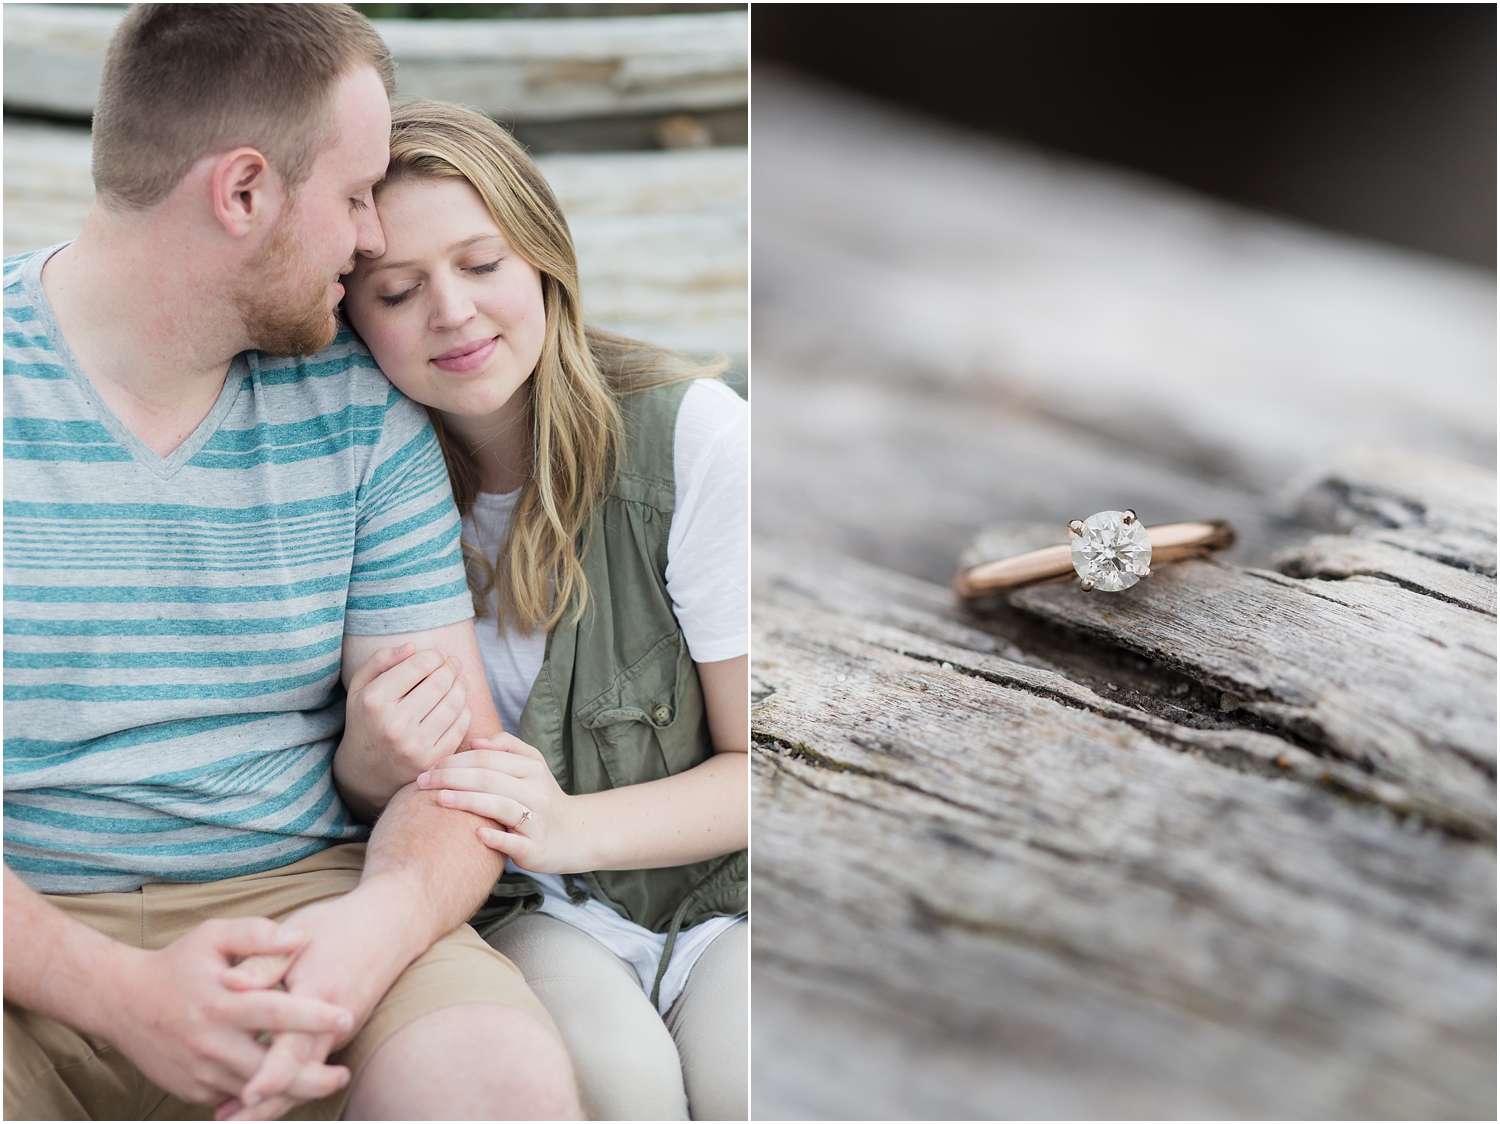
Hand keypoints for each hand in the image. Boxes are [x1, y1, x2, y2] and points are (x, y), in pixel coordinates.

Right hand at [94, 918, 353, 1108]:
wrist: (121, 1001)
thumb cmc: (178, 963)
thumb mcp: (214, 936)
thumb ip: (258, 934)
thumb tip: (300, 938)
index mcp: (221, 1003)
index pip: (276, 1012)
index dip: (312, 1017)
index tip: (346, 1017)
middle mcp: (210, 1043)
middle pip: (269, 1069)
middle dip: (310, 1076)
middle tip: (343, 1074)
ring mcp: (200, 1071)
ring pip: (254, 1092)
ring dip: (290, 1091)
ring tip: (325, 1080)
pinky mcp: (192, 1089)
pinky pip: (234, 1097)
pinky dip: (260, 1095)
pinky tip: (287, 1086)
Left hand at [215, 881, 428, 1119]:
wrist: (392, 924)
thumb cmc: (338, 925)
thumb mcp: (299, 934)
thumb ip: (263, 961)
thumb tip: (228, 983)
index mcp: (320, 995)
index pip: (295, 1046)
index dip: (271, 1075)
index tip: (245, 1096)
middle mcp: (335, 1023)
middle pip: (301, 1077)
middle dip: (266, 1105)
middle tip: (225, 1121)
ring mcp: (341, 1030)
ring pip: (307, 1074)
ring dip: (274, 1097)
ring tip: (231, 1115)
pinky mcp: (341, 1031)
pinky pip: (313, 1063)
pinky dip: (288, 1081)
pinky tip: (260, 1089)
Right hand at [334, 643, 471, 816]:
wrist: (364, 774)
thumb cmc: (366, 722)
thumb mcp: (360, 688)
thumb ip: (380, 661)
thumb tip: (412, 646)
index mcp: (375, 701)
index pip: (419, 665)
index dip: (434, 655)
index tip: (438, 655)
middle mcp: (394, 724)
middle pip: (440, 682)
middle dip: (451, 668)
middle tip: (453, 664)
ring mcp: (415, 745)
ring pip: (454, 703)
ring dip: (461, 686)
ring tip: (458, 680)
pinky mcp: (432, 760)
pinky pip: (460, 726)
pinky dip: (464, 710)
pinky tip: (458, 703)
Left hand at [418, 734, 590, 873]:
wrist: (575, 834)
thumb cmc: (541, 798)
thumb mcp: (532, 765)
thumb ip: (507, 747)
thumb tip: (475, 741)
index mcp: (532, 768)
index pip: (488, 758)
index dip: (456, 760)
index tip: (429, 767)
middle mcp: (537, 792)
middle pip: (490, 779)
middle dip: (452, 777)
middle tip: (422, 782)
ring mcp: (538, 821)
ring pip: (502, 806)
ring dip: (469, 801)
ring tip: (441, 799)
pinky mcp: (537, 848)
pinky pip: (516, 842)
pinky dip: (497, 838)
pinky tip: (477, 835)